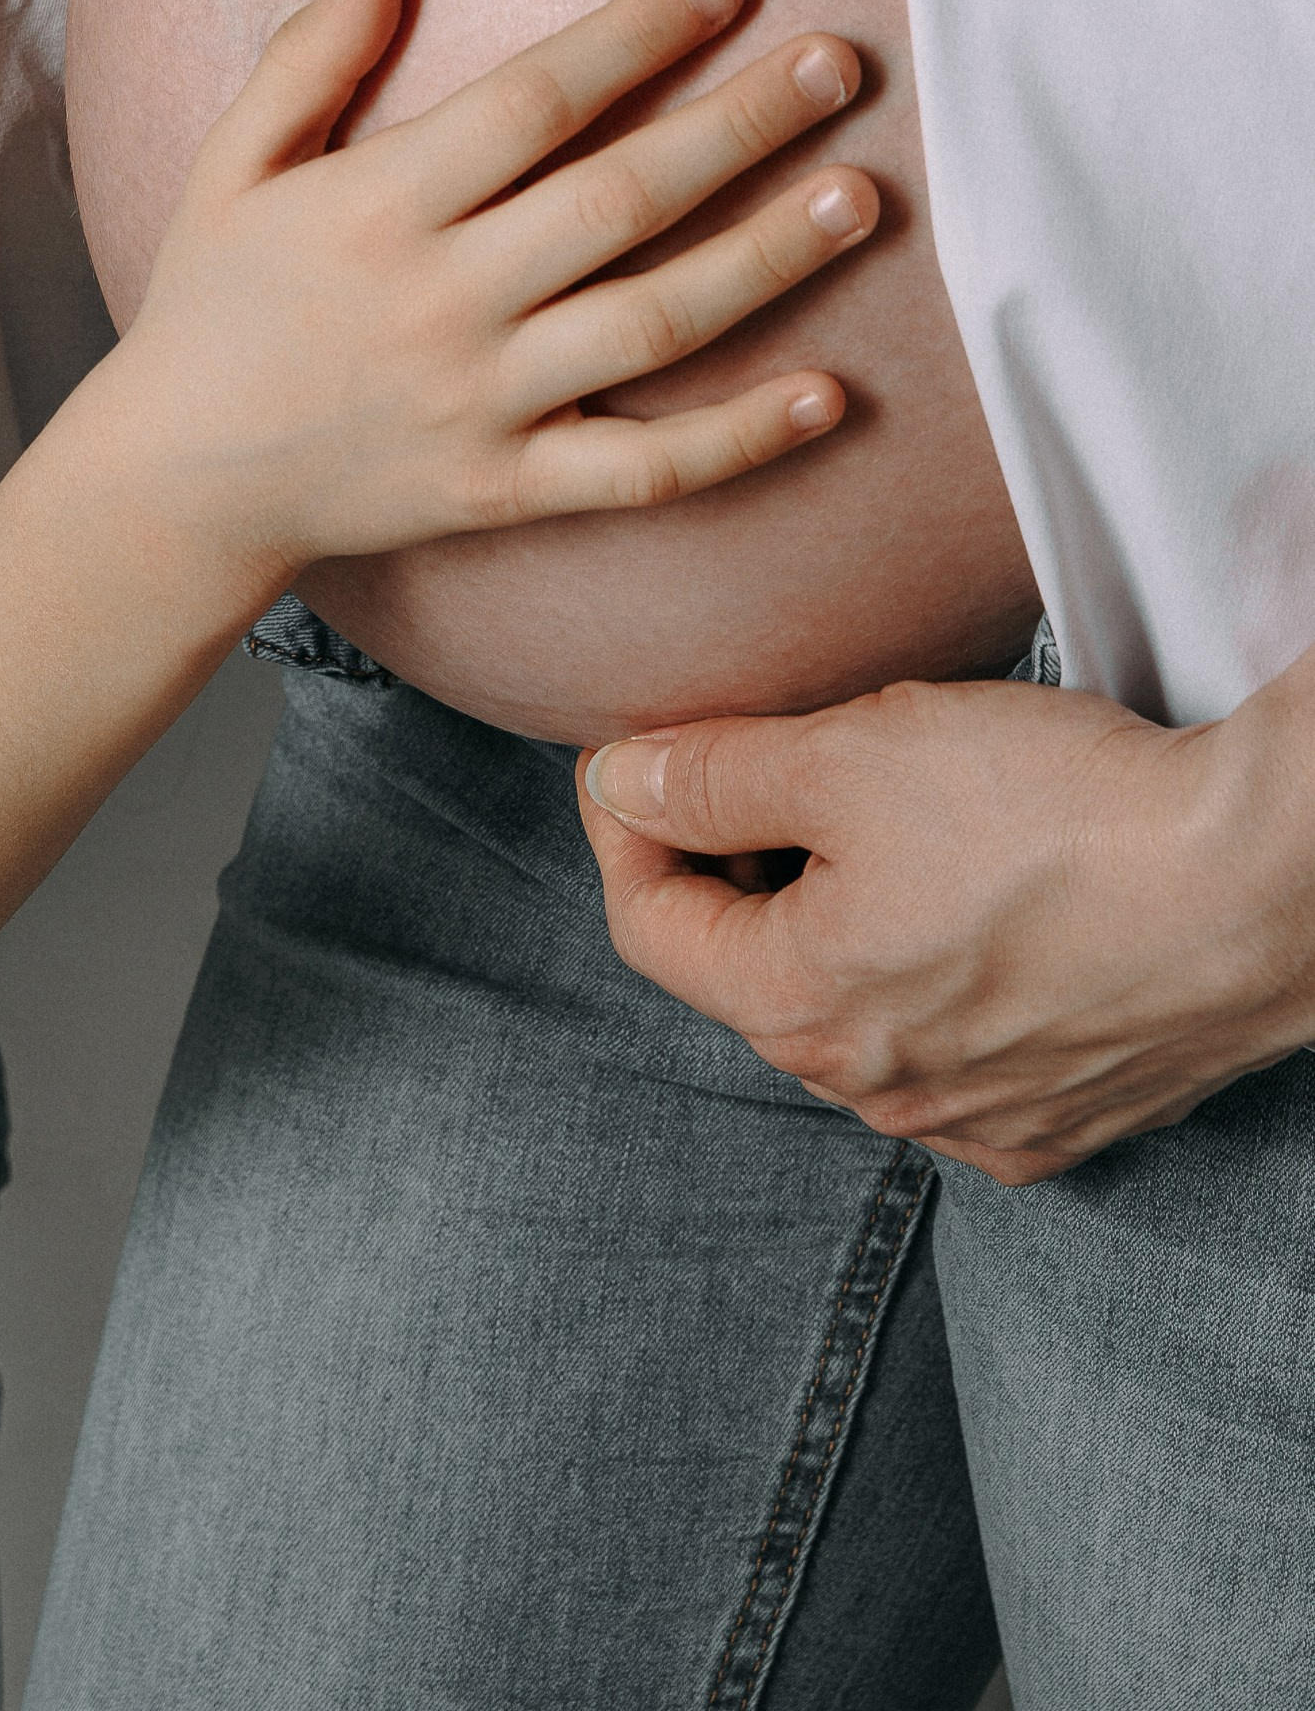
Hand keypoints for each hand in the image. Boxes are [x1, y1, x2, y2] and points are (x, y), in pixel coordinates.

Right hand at [109, 0, 879, 575]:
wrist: (178, 480)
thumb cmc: (211, 301)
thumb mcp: (233, 162)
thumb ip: (310, 54)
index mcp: (379, 206)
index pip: (533, 101)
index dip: (634, 34)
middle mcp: (442, 301)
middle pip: (621, 200)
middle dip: (739, 125)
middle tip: (842, 65)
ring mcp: (482, 403)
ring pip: (654, 324)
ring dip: (768, 260)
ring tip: (862, 199)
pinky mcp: (507, 489)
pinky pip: (641, 469)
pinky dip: (739, 439)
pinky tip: (827, 394)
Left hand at [576, 654, 1314, 1179]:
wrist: (1257, 882)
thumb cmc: (1054, 813)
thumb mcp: (846, 753)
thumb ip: (711, 775)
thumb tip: (620, 780)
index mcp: (801, 1013)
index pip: (651, 922)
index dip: (625, 822)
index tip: (633, 750)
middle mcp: (879, 1097)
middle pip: (749, 970)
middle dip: (729, 866)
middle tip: (751, 765)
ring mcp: (979, 1121)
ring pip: (853, 1009)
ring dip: (831, 918)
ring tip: (868, 817)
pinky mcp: (1064, 1118)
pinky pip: (953, 1048)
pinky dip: (929, 974)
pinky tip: (964, 897)